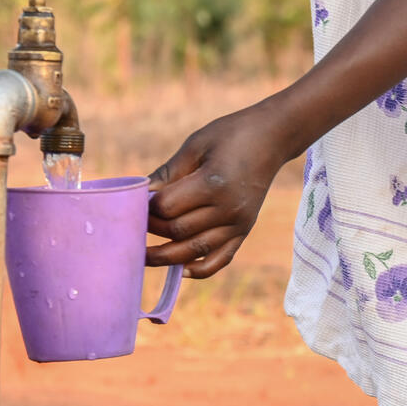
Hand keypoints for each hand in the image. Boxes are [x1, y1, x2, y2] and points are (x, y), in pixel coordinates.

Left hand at [146, 104, 295, 278]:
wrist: (272, 138)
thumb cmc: (230, 134)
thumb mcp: (196, 144)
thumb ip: (168, 172)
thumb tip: (139, 195)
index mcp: (213, 183)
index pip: (168, 208)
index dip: (147, 208)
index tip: (135, 203)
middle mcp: (228, 209)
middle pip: (178, 231)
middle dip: (152, 230)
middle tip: (133, 225)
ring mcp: (239, 224)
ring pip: (195, 251)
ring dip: (166, 257)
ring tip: (143, 256)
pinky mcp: (245, 230)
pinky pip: (221, 259)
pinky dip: (200, 270)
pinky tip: (180, 271)